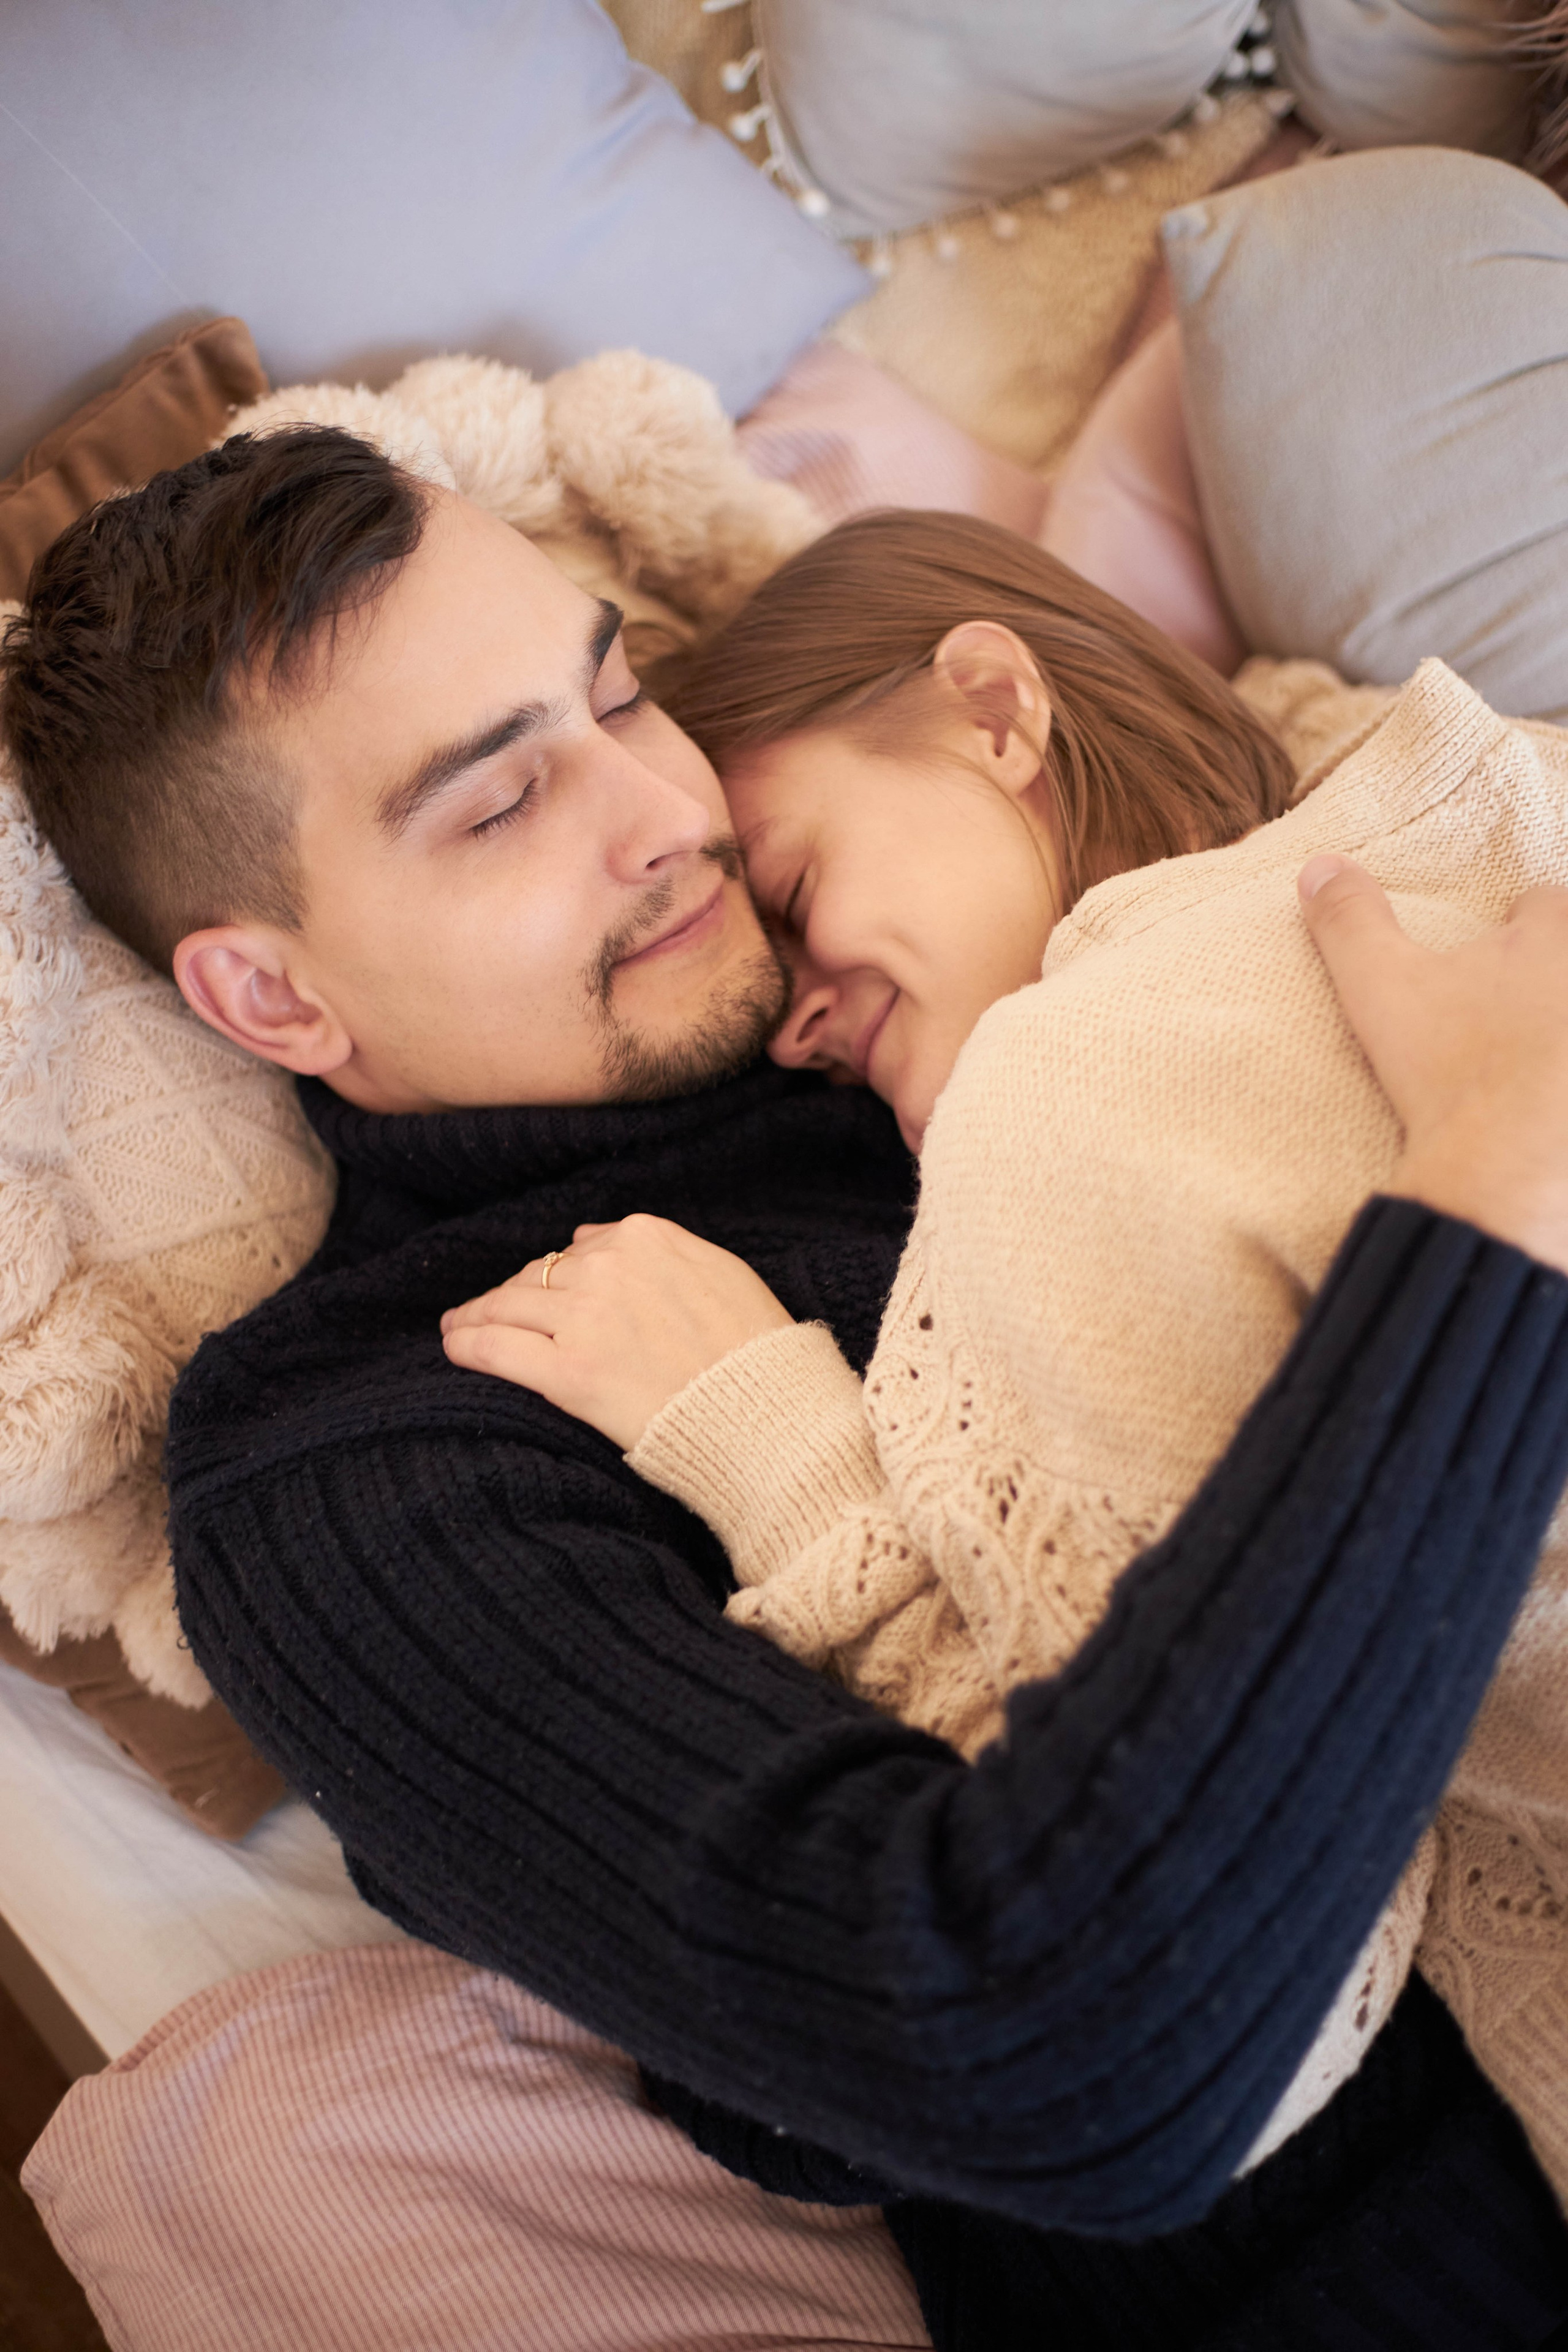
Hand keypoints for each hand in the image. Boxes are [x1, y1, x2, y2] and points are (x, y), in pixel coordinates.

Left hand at [440, 1216, 794, 1450]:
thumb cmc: (753, 1350)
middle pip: (539, 1275)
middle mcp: (607, 1269)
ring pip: (508, 1305)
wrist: (765, 1414)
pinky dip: (467, 1343)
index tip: (544, 1292)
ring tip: (458, 1326)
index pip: (579, 1249)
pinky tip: (454, 1345)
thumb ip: (657, 1248)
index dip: (558, 1274)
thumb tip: (589, 1237)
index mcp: (646, 1237)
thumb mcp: (718, 1270)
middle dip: (513, 1294)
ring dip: (476, 1314)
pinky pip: (496, 1347)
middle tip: (487, 1312)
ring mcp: (583, 1320)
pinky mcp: (566, 1372)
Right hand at [1299, 855, 1567, 1275]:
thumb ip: (1352, 922)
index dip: (1514, 927)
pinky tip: (1541, 1107)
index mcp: (1553, 937)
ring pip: (1567, 1015)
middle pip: (1565, 957)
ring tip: (1526, 1060)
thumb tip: (1317, 866)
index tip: (1489, 958)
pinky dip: (1556, 1081)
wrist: (1501, 1175)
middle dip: (1543, 976)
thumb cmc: (1449, 1073)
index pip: (1544, 903)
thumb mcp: (1382, 990)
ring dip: (1551, 1027)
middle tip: (1503, 1013)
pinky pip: (1567, 1076)